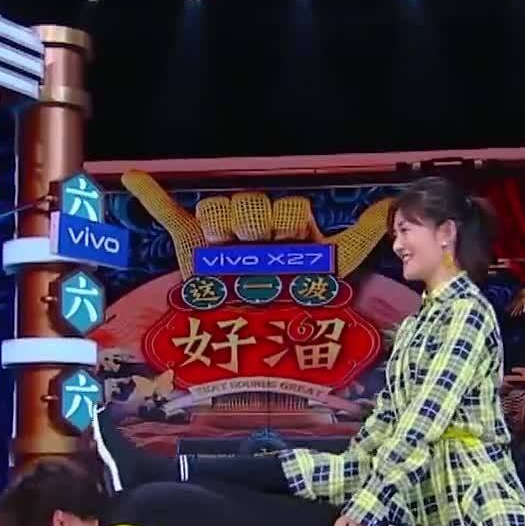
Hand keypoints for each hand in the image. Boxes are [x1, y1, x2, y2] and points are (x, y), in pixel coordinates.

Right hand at [121, 170, 392, 280]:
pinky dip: (152, 197)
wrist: (263, 347)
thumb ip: (360, 234)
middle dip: (258, 226)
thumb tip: (390, 204)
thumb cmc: (299, 305)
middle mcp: (255, 231)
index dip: (293, 225)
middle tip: (257, 251)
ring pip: (218, 209)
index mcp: (287, 231)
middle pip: (252, 205)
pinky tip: (134, 179)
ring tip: (225, 252)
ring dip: (223, 225)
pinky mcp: (191, 246)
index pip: (290, 210)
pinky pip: (171, 214)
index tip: (295, 246)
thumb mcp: (334, 265)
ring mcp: (221, 237)